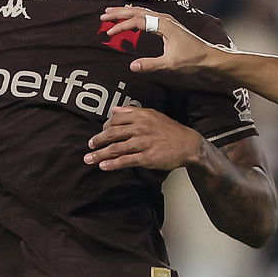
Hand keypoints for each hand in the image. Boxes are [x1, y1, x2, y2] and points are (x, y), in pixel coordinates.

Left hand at [85, 106, 204, 172]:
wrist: (188, 144)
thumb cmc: (170, 130)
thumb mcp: (152, 115)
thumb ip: (131, 111)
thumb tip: (113, 110)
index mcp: (141, 116)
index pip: (115, 120)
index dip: (104, 127)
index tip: (100, 133)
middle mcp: (140, 128)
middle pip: (112, 134)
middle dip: (97, 141)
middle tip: (89, 145)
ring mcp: (143, 143)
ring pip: (116, 148)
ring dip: (100, 154)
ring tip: (89, 159)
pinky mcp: (146, 157)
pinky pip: (125, 161)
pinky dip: (112, 164)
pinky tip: (103, 166)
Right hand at [102, 6, 220, 80]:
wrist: (210, 58)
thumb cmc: (192, 59)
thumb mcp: (170, 63)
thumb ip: (150, 64)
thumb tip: (132, 66)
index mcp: (163, 24)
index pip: (136, 21)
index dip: (121, 26)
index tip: (109, 33)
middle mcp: (164, 19)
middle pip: (137, 11)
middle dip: (119, 13)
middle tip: (103, 15)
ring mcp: (166, 21)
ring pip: (142, 12)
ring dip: (126, 12)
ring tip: (112, 13)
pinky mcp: (168, 26)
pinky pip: (148, 16)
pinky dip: (135, 15)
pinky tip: (131, 17)